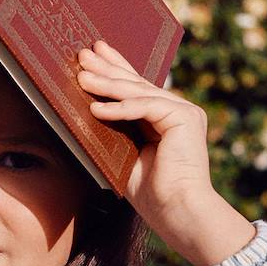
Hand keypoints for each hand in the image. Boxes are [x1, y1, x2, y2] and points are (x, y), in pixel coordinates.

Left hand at [75, 40, 255, 265]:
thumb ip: (115, 131)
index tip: (94, 55)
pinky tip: (96, 108)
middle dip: (108, 68)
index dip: (115, 69)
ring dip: (107, 84)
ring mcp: (184, 111)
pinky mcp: (185, 118)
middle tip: (83, 53)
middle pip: (137, 83)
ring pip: (139, 92)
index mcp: (164, 118)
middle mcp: (177, 110)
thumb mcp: (124, 155)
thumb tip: (87, 109)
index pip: (136, 88)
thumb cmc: (152, 194)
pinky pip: (145, 106)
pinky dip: (119, 108)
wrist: (177, 212)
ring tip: (81, 77)